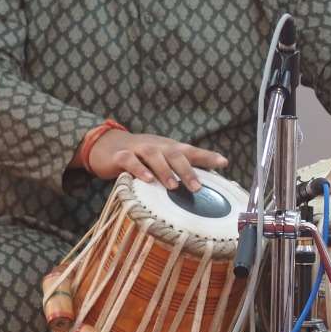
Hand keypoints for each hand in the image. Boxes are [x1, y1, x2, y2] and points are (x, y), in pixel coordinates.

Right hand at [87, 131, 227, 190]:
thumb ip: (177, 170)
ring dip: (165, 170)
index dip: (208, 156)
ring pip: (154, 155)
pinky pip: (130, 161)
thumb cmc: (141, 156)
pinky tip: (146, 180)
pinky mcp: (119, 156)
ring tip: (173, 186)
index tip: (224, 163)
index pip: (192, 151)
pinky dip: (138, 169)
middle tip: (197, 187)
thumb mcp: (161, 159)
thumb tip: (202, 186)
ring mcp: (138, 149)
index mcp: (170, 148)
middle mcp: (157, 146)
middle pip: (175, 153)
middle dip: (187, 170)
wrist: (106, 144)